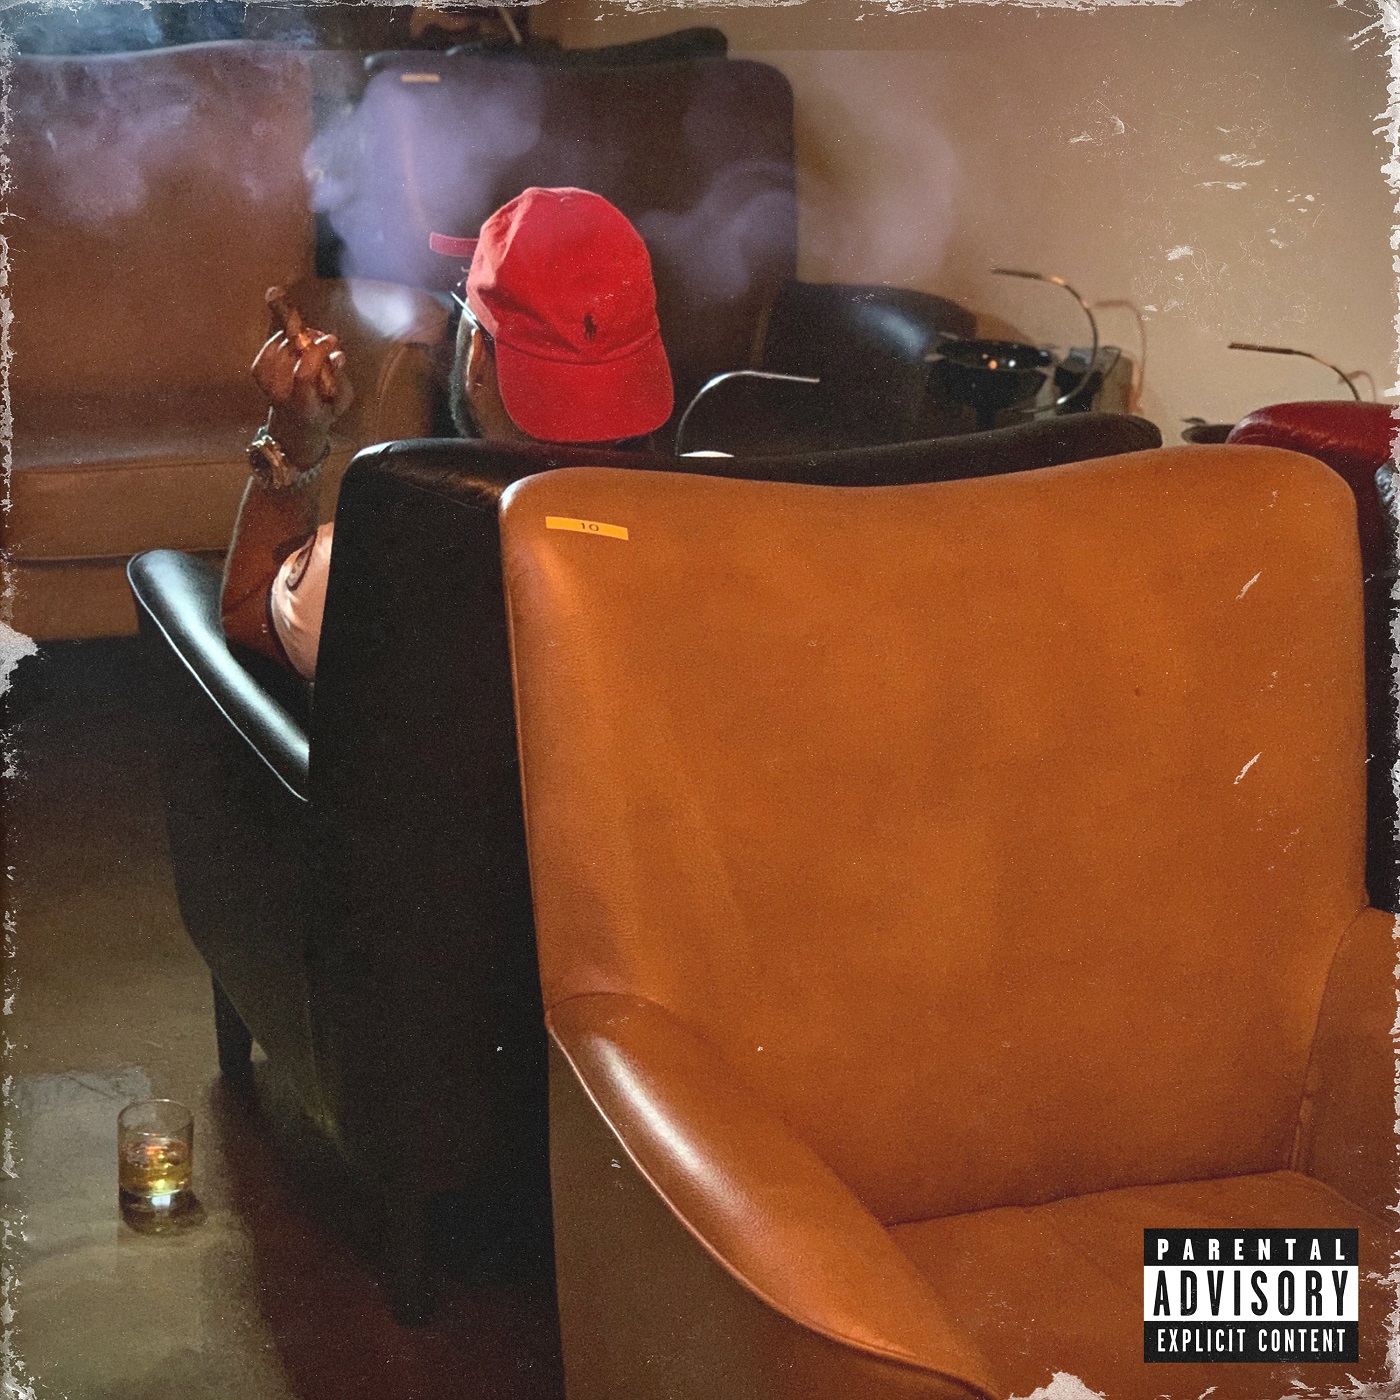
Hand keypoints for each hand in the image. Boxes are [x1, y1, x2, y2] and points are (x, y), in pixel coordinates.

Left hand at [251, 319, 354, 472]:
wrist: (295, 425)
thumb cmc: (323, 410)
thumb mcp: (341, 401)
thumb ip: (340, 378)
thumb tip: (337, 356)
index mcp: (303, 405)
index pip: (304, 375)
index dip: (317, 353)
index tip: (331, 340)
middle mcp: (281, 394)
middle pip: (291, 356)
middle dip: (309, 340)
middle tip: (323, 338)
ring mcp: (266, 383)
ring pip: (281, 348)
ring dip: (298, 338)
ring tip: (313, 341)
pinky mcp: (258, 372)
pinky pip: (270, 345)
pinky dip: (283, 340)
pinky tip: (296, 344)